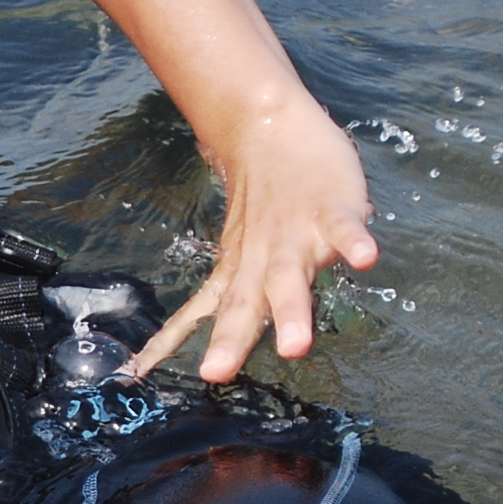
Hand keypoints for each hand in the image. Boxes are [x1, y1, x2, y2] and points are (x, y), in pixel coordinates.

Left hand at [131, 105, 378, 382]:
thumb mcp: (238, 254)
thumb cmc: (260, 202)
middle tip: (216, 373)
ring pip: (290, 276)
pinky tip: (364, 260)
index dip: (171, 341)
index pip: (201, 311)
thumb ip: (229, 298)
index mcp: (239, 269)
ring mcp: (296, 233)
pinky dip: (354, 242)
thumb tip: (195, 343)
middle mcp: (262, 257)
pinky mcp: (333, 209)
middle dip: (232, 340)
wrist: (272, 129)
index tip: (138, 374)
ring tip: (295, 347)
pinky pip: (343, 228)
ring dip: (292, 312)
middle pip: (244, 303)